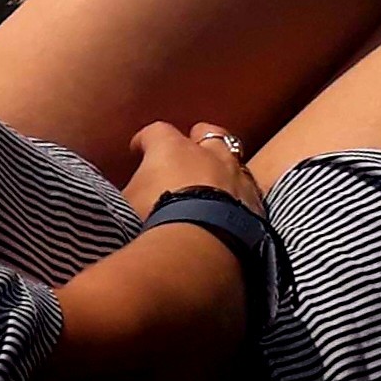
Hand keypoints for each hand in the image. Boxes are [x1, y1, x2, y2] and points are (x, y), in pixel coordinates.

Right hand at [122, 118, 266, 220]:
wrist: (200, 247)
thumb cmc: (155, 220)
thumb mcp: (125, 204)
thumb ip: (129, 192)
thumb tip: (124, 196)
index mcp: (171, 148)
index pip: (156, 132)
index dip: (147, 140)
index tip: (139, 149)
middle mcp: (209, 155)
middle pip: (208, 133)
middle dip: (199, 139)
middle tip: (190, 149)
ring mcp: (237, 177)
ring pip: (235, 160)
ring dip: (224, 169)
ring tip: (216, 181)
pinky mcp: (256, 205)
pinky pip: (249, 193)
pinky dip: (240, 198)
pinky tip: (235, 209)